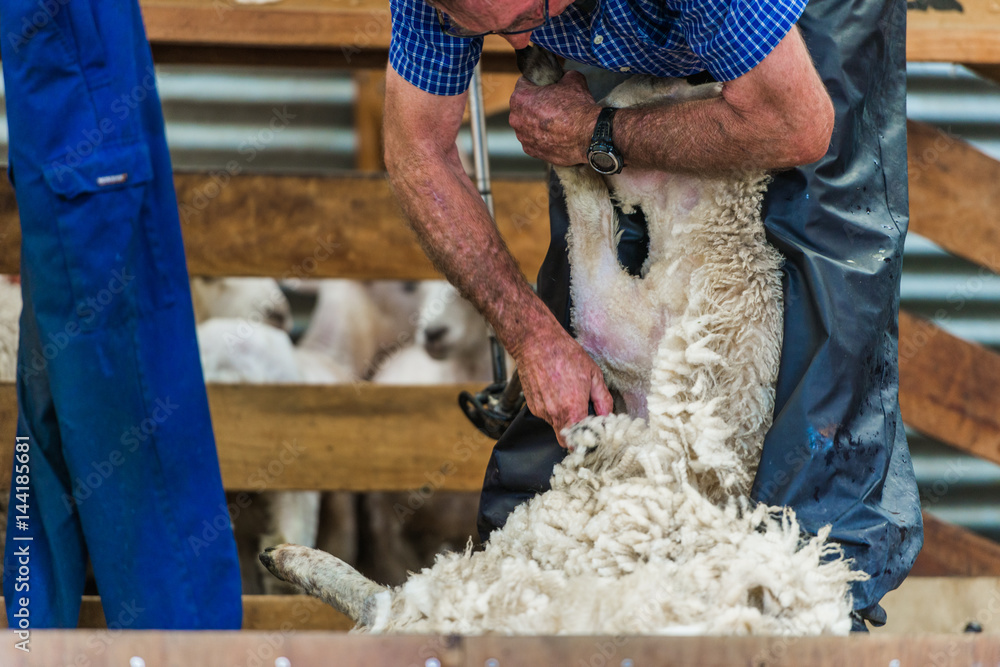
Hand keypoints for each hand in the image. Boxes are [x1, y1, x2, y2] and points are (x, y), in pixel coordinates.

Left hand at [508, 70, 601, 166]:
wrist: (589, 135)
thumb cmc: (578, 107)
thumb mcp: (572, 78)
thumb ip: (561, 75)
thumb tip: (561, 76)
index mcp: (520, 97)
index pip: (523, 83)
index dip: (536, 83)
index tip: (545, 86)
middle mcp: (516, 118)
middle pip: (523, 106)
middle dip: (535, 104)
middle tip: (552, 104)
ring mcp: (523, 137)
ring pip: (528, 124)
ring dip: (537, 122)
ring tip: (556, 121)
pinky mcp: (531, 150)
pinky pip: (534, 139)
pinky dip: (542, 137)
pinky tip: (556, 134)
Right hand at [513, 324, 613, 447]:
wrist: (536, 343)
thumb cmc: (564, 354)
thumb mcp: (593, 375)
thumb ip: (603, 400)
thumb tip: (608, 415)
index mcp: (572, 409)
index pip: (578, 443)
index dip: (585, 442)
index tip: (591, 436)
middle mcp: (554, 414)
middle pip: (565, 439)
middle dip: (575, 433)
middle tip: (583, 418)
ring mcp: (541, 410)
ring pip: (556, 426)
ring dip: (564, 417)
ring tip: (568, 395)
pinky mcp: (532, 405)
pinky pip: (546, 415)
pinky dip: (553, 408)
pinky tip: (557, 391)